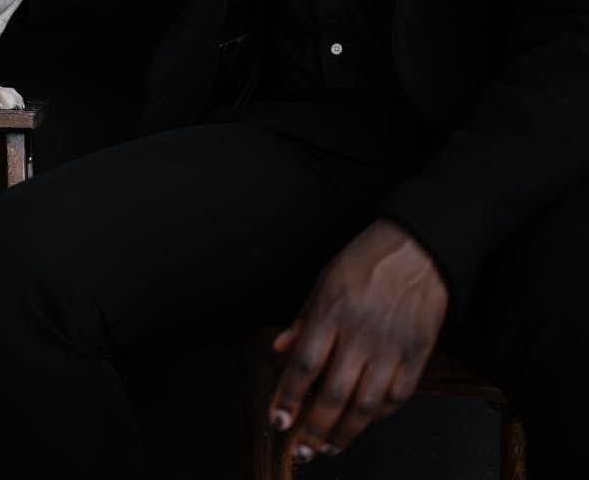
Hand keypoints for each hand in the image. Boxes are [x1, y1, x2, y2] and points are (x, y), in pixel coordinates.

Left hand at [268, 219, 447, 460]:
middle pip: (333, 393)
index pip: (304, 364)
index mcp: (333, 310)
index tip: (278, 419)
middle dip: (313, 428)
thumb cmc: (368, 260)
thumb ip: (303, 319)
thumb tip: (280, 349)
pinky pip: (397, 397)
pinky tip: (363, 423)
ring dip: (344, 433)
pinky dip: (378, 417)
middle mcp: (361, 332)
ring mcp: (391, 346)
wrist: (418, 248)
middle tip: (300, 448)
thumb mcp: (325, 279)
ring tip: (328, 448)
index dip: (289, 397)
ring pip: (366, 404)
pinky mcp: (416, 353)